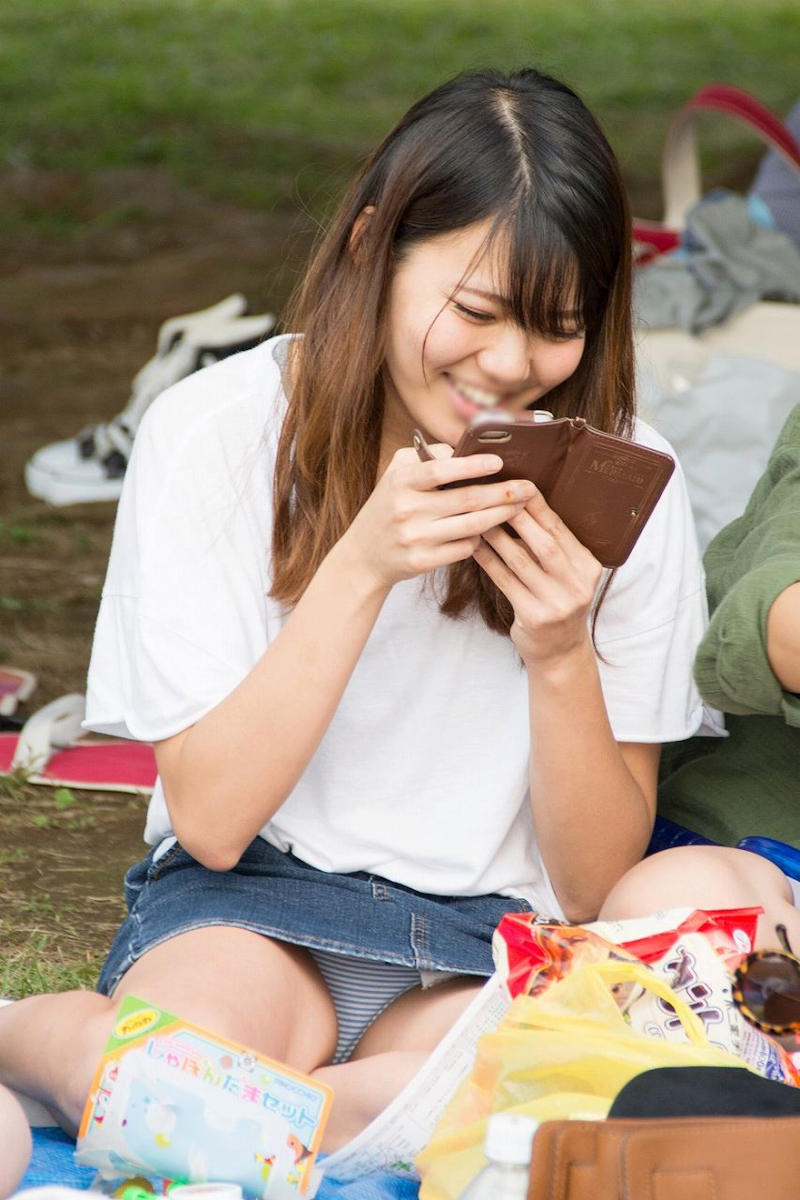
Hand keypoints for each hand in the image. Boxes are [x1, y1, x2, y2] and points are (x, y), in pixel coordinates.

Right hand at [340, 445, 537, 589]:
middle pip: (466, 500)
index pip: (441, 470)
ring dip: (500, 516)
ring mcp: (416, 538)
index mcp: (401, 482)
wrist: (363, 556)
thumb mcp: (395, 475)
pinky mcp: (424, 561)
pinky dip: (479, 539)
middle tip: (528, 488)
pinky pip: (464, 548)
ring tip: (519, 507)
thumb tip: (462, 449)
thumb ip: (425, 458)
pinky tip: (489, 531)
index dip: (472, 466)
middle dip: (502, 493)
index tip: (498, 462)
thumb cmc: (387, 508)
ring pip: (471, 526)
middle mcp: (407, 510)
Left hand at [472, 486, 603, 666]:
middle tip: (494, 494)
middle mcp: (577, 584)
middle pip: (545, 543)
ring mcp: (557, 603)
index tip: (519, 484)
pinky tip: (474, 547)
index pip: (560, 530)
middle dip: (518, 517)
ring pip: (521, 561)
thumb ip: (549, 546)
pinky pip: (506, 582)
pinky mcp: (535, 617)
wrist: (559, 651)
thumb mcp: (564, 574)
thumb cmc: (556, 602)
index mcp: (587, 566)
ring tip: (478, 518)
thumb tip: (518, 504)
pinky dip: (489, 562)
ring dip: (497, 537)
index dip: (538, 506)